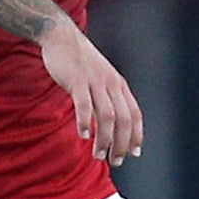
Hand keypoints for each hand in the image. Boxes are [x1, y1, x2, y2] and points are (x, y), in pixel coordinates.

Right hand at [39, 20, 143, 164]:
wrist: (61, 36)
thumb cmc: (80, 63)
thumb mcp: (99, 80)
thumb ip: (105, 100)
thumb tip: (108, 127)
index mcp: (119, 85)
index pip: (135, 114)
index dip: (136, 135)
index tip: (134, 153)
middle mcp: (111, 84)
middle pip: (124, 119)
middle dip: (121, 143)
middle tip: (115, 161)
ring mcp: (95, 81)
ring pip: (106, 116)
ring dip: (104, 139)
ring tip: (98, 155)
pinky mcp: (77, 80)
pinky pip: (84, 104)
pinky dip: (85, 121)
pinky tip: (83, 135)